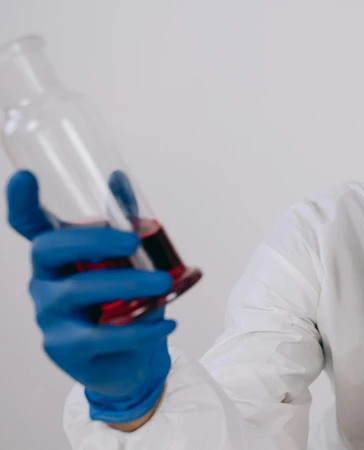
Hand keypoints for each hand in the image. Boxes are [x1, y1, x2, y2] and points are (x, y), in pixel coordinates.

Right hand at [6, 171, 174, 423]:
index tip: (24, 177)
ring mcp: (49, 316)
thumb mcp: (126, 261)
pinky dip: (139, 329)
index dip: (22, 202)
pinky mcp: (64, 348)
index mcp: (57, 255)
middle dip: (92, 240)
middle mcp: (44, 281)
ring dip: (127, 284)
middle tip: (133, 241)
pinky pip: (100, 336)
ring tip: (164, 283)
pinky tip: (167, 323)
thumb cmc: (123, 302)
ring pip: (78, 291)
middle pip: (49, 250)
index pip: (30, 225)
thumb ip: (123, 223)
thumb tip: (118, 178)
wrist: (129, 360)